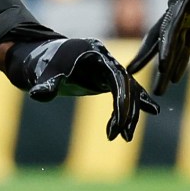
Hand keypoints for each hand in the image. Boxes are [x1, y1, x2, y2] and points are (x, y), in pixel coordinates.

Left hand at [1, 30, 157, 137]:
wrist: (45, 56)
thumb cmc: (45, 64)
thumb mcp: (45, 74)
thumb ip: (46, 84)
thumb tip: (37, 95)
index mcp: (95, 53)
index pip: (117, 76)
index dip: (122, 99)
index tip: (120, 123)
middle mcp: (107, 59)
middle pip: (128, 85)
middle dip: (128, 111)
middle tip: (125, 137)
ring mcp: (109, 68)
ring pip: (130, 90)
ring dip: (131, 113)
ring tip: (126, 138)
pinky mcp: (108, 78)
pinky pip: (127, 90)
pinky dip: (137, 101)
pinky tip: (153, 110)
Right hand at [127, 0, 189, 94]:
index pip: (170, 25)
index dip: (166, 46)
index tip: (162, 64)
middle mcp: (176, 6)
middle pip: (159, 38)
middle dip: (151, 61)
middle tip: (144, 83)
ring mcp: (181, 11)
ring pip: (168, 42)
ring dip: (164, 65)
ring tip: (160, 89)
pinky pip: (182, 39)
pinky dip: (178, 56)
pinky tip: (176, 72)